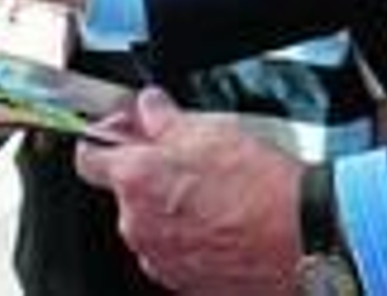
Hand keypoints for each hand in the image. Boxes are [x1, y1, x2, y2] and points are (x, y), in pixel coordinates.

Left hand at [75, 88, 302, 293]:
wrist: (298, 236)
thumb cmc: (258, 185)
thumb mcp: (208, 129)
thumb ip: (162, 117)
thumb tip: (148, 108)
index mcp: (134, 180)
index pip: (88, 157)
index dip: (105, 139)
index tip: (122, 132)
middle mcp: (137, 225)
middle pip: (124, 193)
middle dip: (148, 175)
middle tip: (186, 160)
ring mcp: (159, 260)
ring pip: (151, 225)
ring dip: (170, 209)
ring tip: (214, 193)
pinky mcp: (183, 283)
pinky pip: (174, 253)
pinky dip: (190, 237)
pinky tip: (222, 221)